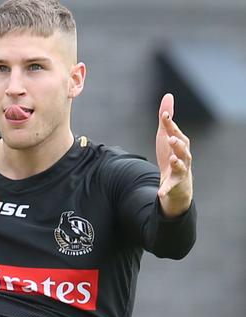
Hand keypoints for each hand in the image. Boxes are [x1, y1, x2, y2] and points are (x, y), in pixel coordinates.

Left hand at [155, 93, 192, 217]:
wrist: (176, 182)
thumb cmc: (172, 155)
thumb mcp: (166, 136)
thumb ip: (167, 119)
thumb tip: (168, 96)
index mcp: (180, 144)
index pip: (175, 132)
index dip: (170, 124)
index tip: (164, 115)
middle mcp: (184, 157)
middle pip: (183, 149)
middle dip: (178, 143)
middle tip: (171, 138)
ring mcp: (180, 171)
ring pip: (181, 166)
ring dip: (177, 162)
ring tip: (172, 159)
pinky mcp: (174, 185)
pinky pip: (170, 188)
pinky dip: (165, 190)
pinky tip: (160, 193)